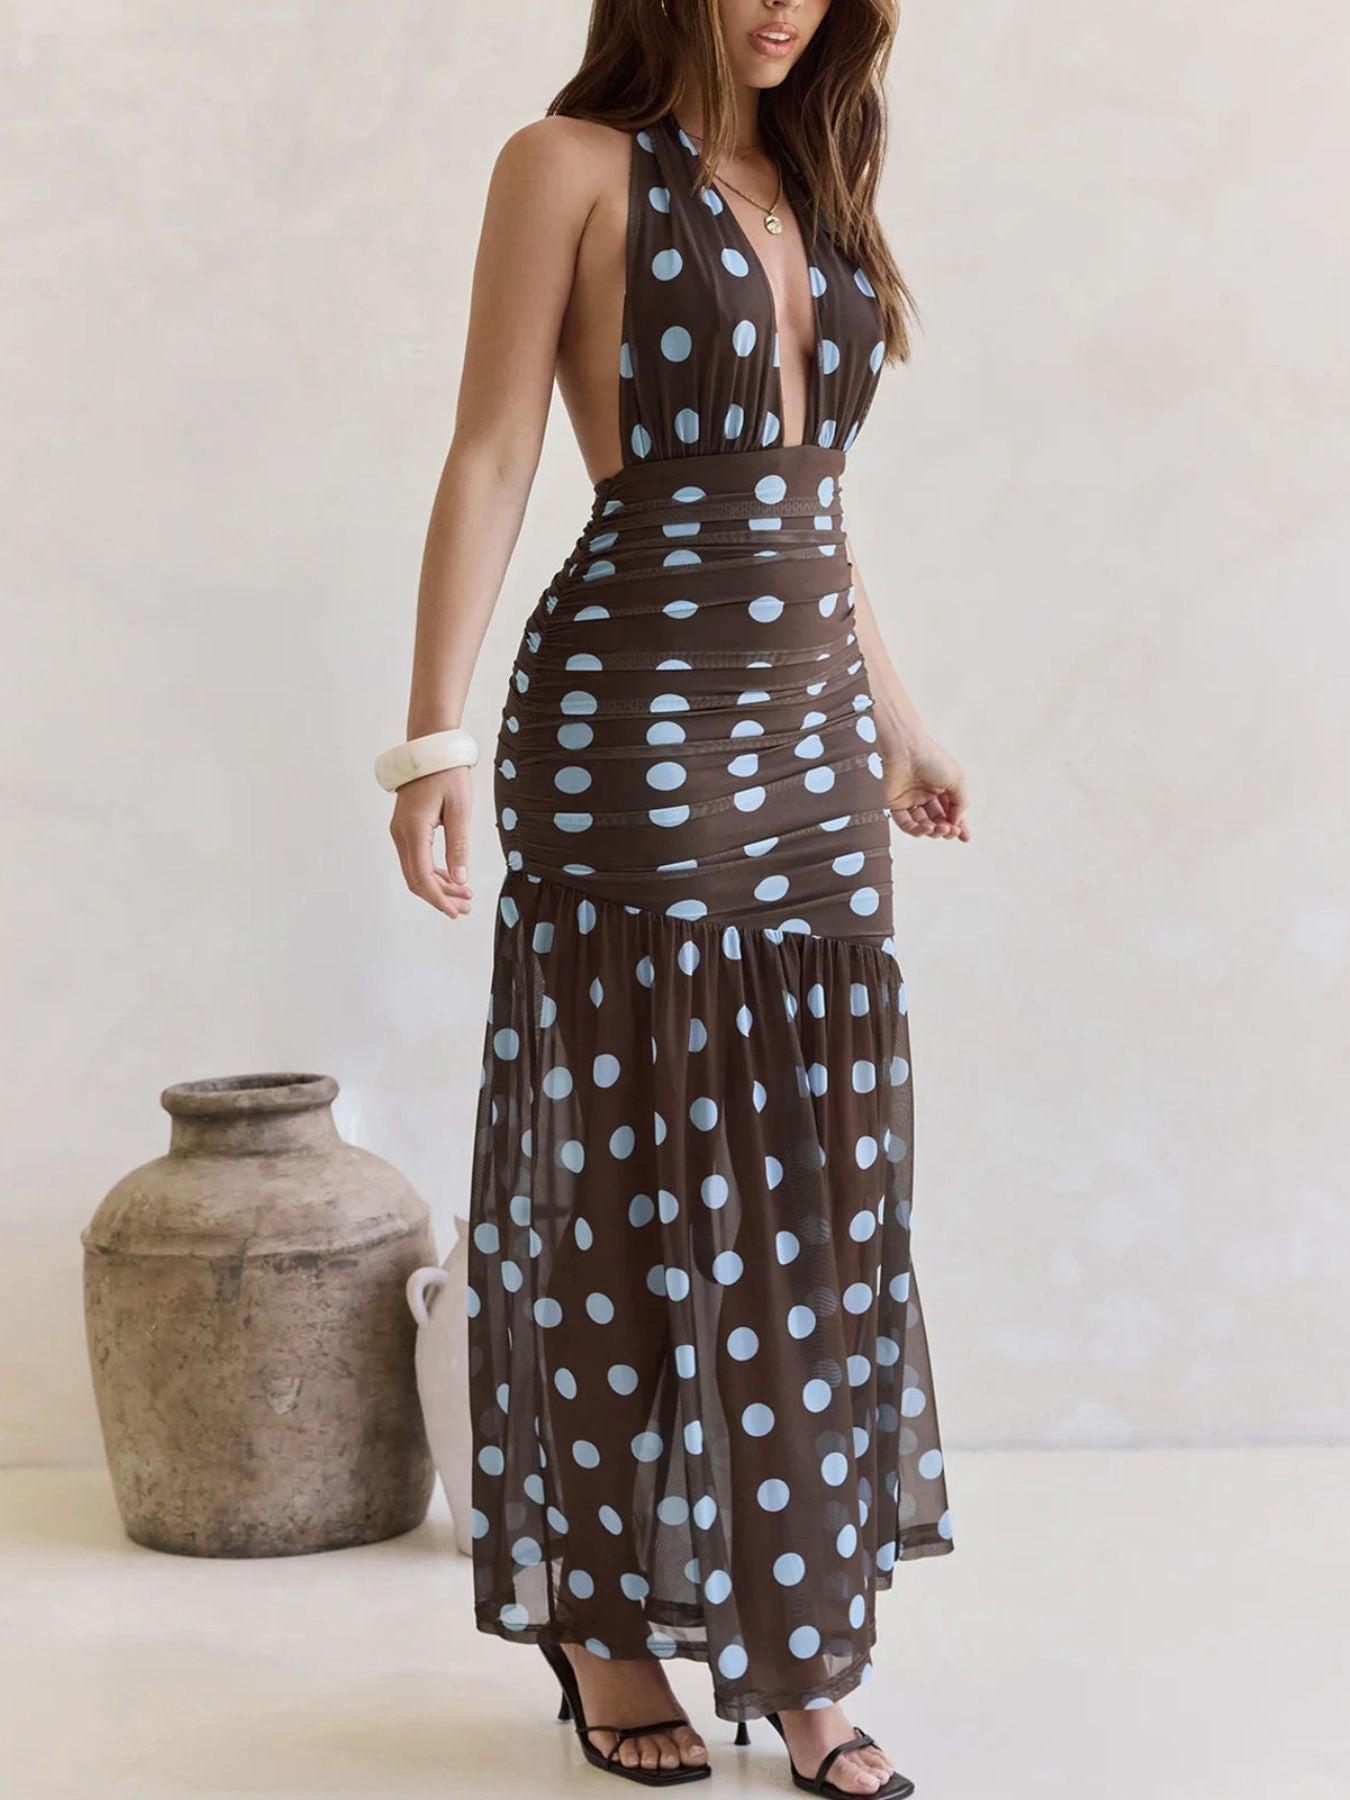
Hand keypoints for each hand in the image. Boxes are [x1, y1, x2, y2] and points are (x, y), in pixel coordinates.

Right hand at [388, 764, 474, 917]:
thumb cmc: (447, 774)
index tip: (456, 911)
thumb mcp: (459, 809)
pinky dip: (432, 872)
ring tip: (464, 896)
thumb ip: (458, 846)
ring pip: (415, 871)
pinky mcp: (405, 828)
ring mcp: (400, 831)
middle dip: (440, 897)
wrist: (430, 748)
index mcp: (414, 831)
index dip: (439, 899)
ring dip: (438, 886)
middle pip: (416, 879)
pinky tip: (451, 877)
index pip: (422, 877)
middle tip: (465, 908)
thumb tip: (460, 879)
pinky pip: (416, 858)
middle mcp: (401, 834)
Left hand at [880, 732, 970, 841]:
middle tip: (952, 831)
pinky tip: (927, 828)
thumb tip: (957, 821)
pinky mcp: (894, 804)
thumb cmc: (931, 758)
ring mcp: (909, 799)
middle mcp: (924, 793)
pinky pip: (906, 824)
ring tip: (941, 828)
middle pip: (937, 819)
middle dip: (947, 828)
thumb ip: (961, 802)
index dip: (958, 824)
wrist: (904, 749)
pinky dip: (917, 830)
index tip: (965, 837)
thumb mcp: (957, 779)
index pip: (951, 810)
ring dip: (934, 831)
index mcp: (940, 785)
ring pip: (923, 824)